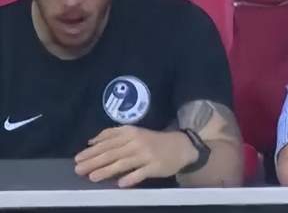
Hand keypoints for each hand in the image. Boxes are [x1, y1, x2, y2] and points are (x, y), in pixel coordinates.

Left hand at [75, 126, 197, 187]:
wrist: (180, 146)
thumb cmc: (152, 141)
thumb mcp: (134, 132)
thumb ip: (113, 135)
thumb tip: (91, 141)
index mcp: (130, 132)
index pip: (108, 141)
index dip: (92, 150)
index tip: (78, 158)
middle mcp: (137, 142)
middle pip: (112, 153)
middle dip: (94, 161)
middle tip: (78, 169)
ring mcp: (146, 154)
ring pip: (123, 163)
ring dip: (107, 170)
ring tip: (93, 177)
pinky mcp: (155, 166)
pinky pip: (141, 173)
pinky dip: (131, 178)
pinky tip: (121, 183)